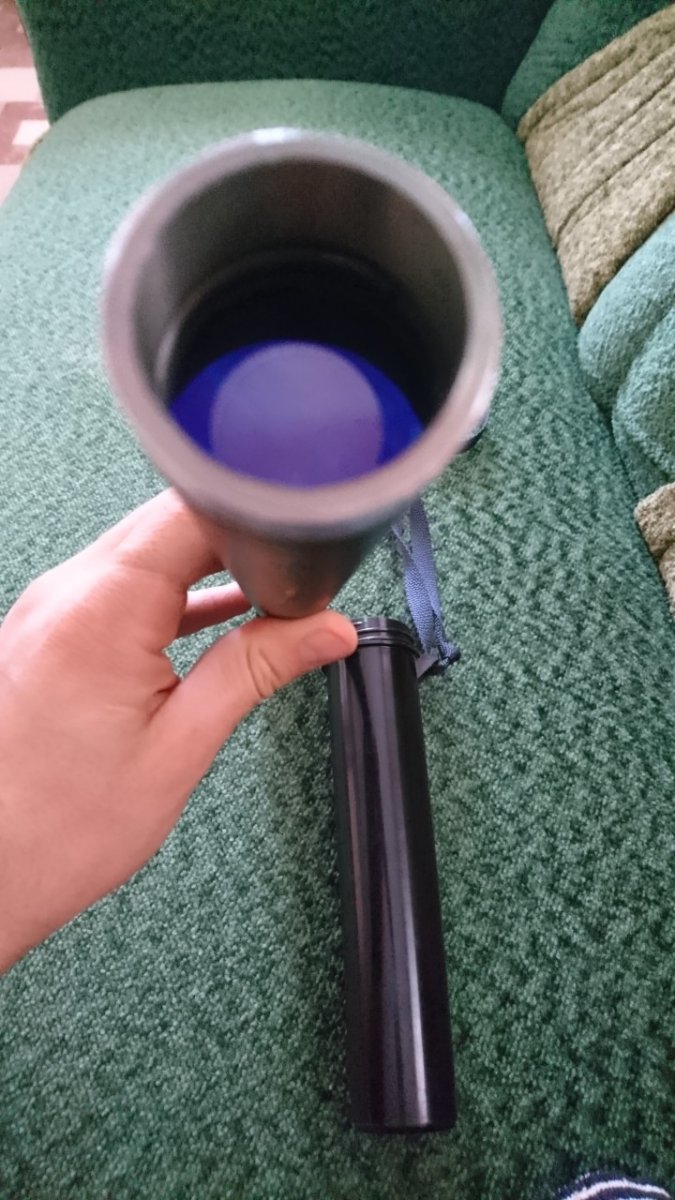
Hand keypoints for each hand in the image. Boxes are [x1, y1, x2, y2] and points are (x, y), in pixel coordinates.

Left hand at [0, 490, 356, 971]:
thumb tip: (326, 630)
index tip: (304, 547)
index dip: (258, 517)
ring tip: (261, 606)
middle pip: (170, 523)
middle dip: (240, 540)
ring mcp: (52, 607)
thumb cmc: (60, 828)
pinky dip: (171, 595)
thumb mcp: (181, 746)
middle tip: (295, 582)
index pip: (192, 513)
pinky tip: (211, 618)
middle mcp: (66, 593)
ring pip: (148, 550)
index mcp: (100, 611)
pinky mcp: (50, 628)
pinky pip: (122, 585)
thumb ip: (257, 670)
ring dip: (206, 567)